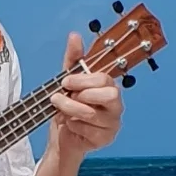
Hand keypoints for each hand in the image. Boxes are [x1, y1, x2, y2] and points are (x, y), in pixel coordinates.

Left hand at [47, 30, 122, 161]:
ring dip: (70, 110)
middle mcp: (115, 104)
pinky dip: (74, 127)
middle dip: (81, 95)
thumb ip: (73, 59)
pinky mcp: (106, 139)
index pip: (104, 79)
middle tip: (64, 97)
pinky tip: (70, 126)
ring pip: (93, 113)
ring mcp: (113, 123)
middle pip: (110, 95)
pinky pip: (89, 131)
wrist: (62, 137)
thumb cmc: (68, 108)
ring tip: (60, 111)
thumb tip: (75, 35)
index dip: (83, 80)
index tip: (65, 83)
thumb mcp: (67, 81)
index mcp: (109, 87)